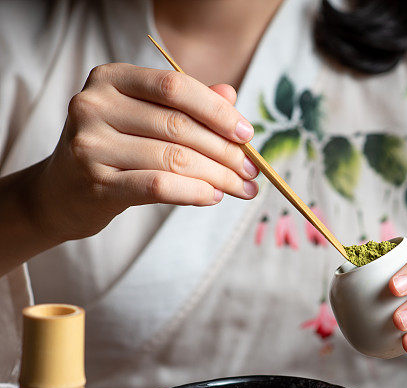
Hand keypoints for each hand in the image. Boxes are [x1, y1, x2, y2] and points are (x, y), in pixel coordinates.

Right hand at [28, 63, 258, 241]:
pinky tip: (213, 197)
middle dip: (226, 151)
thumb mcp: (146, 119)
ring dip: (218, 177)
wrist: (62, 193)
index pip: (175, 87)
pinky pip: (159, 185)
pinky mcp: (95, 182)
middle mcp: (95, 105)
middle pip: (179, 126)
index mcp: (111, 79)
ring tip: (242, 188)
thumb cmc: (117, 150)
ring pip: (174, 158)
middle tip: (253, 170)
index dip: (217, 111)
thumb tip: (231, 95)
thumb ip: (187, 105)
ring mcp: (91, 144)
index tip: (248, 134)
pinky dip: (195, 192)